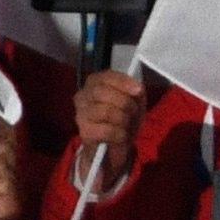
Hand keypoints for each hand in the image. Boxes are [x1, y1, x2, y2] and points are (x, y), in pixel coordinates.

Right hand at [72, 69, 146, 190]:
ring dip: (123, 118)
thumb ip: (135, 91)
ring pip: (104, 111)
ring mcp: (80, 115)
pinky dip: (119, 133)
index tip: (138, 90)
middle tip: (133, 111)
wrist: (115, 143)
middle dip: (124, 101)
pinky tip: (122, 135)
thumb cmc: (123, 115)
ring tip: (128, 124)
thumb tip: (137, 89)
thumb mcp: (133, 99)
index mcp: (94, 82)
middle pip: (102, 92)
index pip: (106, 76)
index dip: (123, 82)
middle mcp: (82, 96)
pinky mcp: (84, 133)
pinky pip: (105, 130)